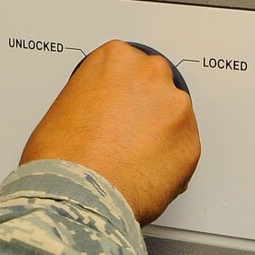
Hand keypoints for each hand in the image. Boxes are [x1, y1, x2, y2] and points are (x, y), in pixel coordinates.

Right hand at [19, 40, 199, 225]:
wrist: (78, 195)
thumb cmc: (62, 158)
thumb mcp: (63, 108)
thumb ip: (92, 100)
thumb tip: (98, 114)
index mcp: (115, 58)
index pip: (128, 65)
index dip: (121, 91)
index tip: (117, 106)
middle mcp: (151, 75)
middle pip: (155, 86)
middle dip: (144, 108)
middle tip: (123, 133)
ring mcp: (176, 108)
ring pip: (173, 118)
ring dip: (159, 134)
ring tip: (131, 158)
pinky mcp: (191, 143)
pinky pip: (182, 150)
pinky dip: (168, 161)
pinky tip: (144, 172)